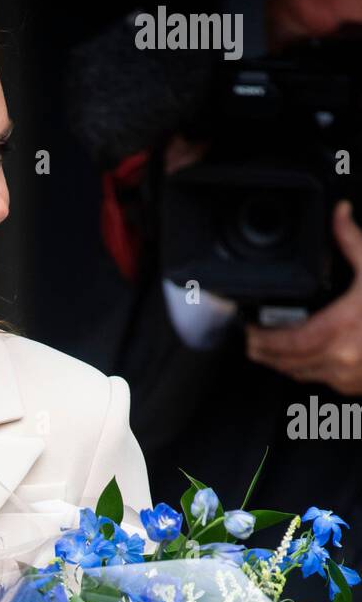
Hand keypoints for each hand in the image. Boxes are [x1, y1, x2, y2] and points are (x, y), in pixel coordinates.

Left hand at [245, 201, 361, 394]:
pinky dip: (307, 369)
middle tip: (253, 339)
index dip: (260, 338)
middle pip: (285, 363)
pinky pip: (319, 380)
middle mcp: (341, 359)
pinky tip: (305, 356)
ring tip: (272, 347)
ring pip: (299, 375)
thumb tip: (340, 214)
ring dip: (282, 363)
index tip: (250, 328)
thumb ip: (353, 241)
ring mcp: (347, 377)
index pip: (284, 343)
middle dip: (264, 352)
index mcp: (341, 329)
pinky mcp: (354, 387)